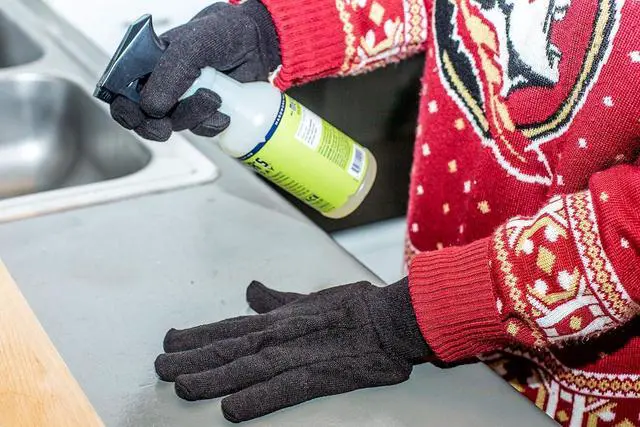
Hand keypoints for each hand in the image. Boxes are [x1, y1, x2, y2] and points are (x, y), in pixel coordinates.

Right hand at [110, 0, 279, 140]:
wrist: (258, 43)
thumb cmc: (222, 33)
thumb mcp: (194, 44)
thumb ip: (171, 71)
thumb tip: (152, 107)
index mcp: (147, 62)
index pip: (120, 90)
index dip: (124, 108)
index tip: (139, 114)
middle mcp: (161, 83)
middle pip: (142, 117)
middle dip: (153, 125)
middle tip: (165, 125)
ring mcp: (182, 100)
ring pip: (173, 125)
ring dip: (192, 118)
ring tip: (214, 98)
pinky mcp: (204, 113)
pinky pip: (199, 131)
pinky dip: (211, 126)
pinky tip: (224, 113)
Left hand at [154, 278, 430, 422]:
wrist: (392, 318)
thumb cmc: (355, 307)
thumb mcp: (308, 299)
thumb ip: (276, 299)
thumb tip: (251, 290)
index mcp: (278, 319)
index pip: (230, 327)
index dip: (198, 336)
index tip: (170, 340)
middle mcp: (281, 335)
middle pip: (229, 348)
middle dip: (192, 357)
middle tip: (160, 365)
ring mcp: (299, 355)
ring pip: (247, 367)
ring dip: (212, 377)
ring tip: (182, 384)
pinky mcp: (321, 375)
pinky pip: (284, 390)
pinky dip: (258, 399)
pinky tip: (232, 409)